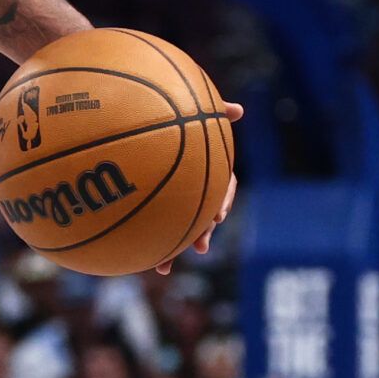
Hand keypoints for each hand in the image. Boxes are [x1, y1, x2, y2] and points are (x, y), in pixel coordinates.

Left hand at [155, 101, 243, 275]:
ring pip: (181, 225)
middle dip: (201, 231)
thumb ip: (213, 112)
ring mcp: (176, 196)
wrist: (142, 123)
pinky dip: (148, 242)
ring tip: (163, 267)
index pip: (223, 187)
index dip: (222, 200)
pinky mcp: (154, 204)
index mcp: (208, 166)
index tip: (219, 213)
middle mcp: (195, 184)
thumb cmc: (173, 114)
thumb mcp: (195, 112)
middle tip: (199, 246)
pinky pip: (155, 225)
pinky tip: (139, 258)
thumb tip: (239, 109)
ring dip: (173, 248)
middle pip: (204, 212)